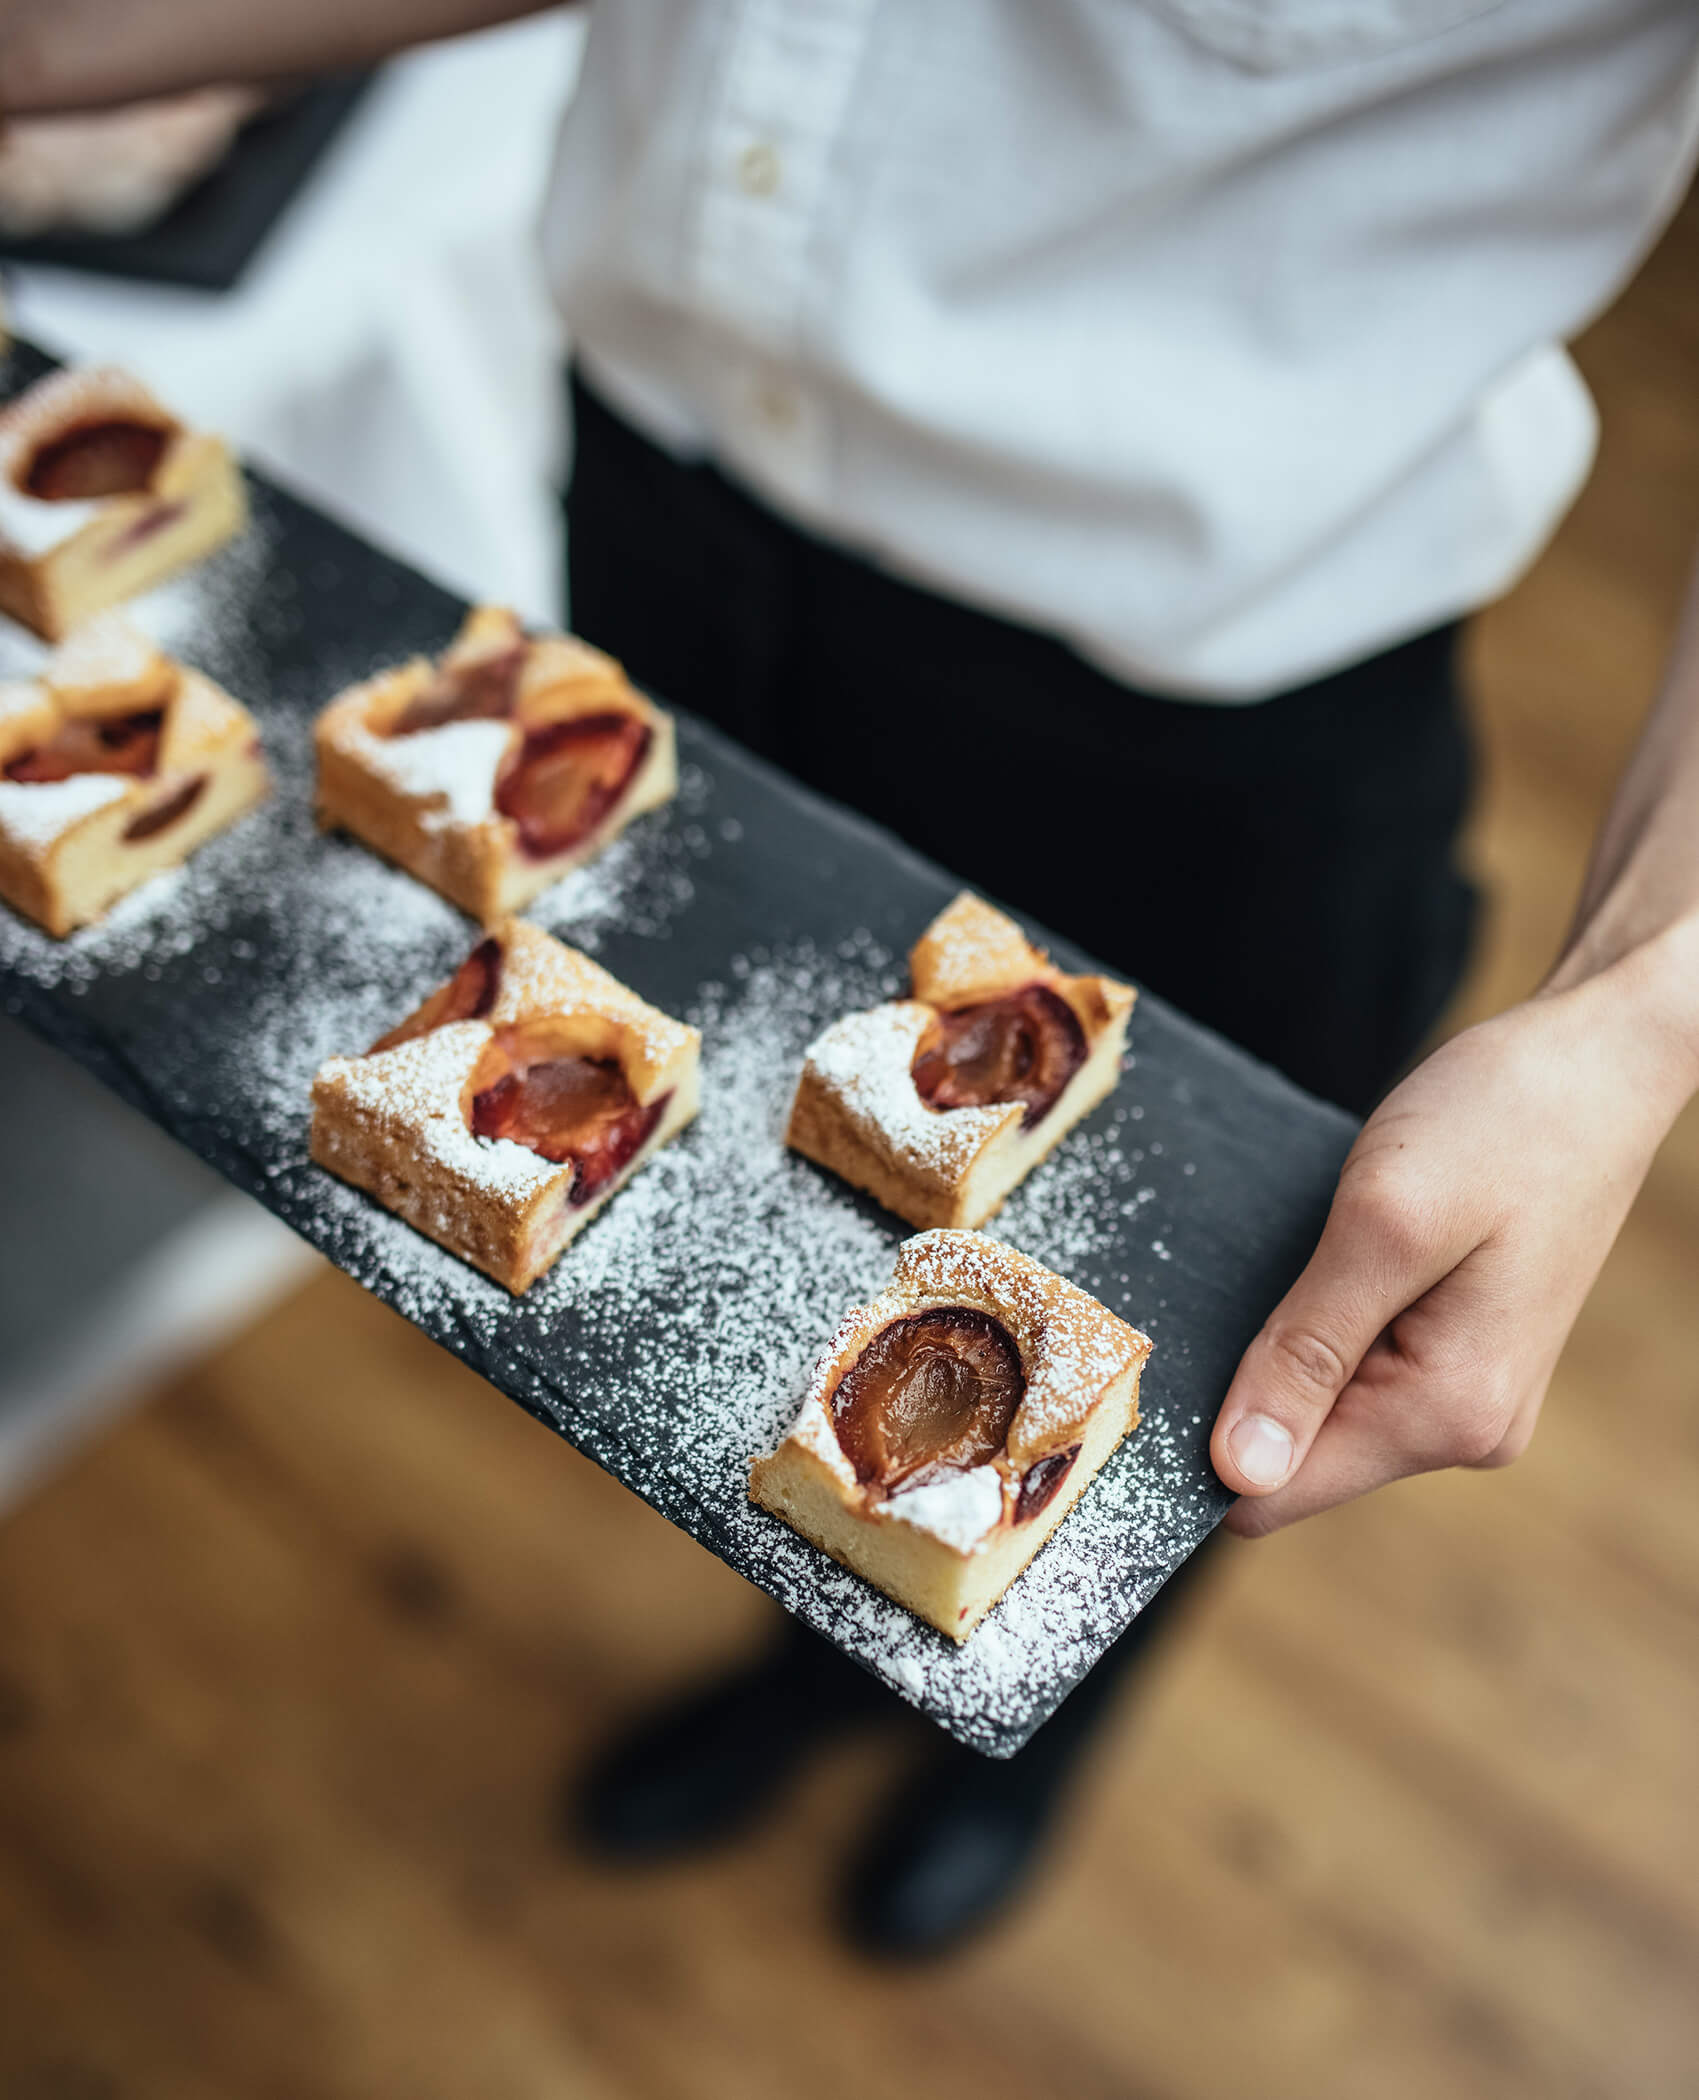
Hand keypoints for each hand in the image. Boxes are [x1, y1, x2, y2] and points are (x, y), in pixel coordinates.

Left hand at [1210, 967, 1694, 1535]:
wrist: (1597, 1061)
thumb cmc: (1503, 1122)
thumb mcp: (1385, 1224)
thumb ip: (1309, 1351)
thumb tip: (1239, 1473)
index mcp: (1446, 1413)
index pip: (1277, 1494)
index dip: (1200, 1444)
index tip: (1143, 1373)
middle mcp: (1463, 1427)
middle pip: (1293, 1455)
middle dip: (1239, 1384)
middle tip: (1215, 1279)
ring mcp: (1465, 1391)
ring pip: (1319, 1407)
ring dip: (1279, 1344)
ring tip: (1280, 1251)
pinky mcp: (1458, 1347)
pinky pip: (1352, 1365)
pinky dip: (1313, 1320)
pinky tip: (1313, 1255)